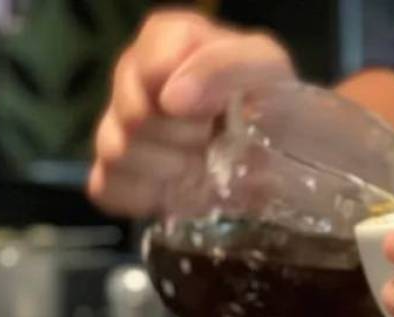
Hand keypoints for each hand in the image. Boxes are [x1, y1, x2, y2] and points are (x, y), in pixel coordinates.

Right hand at [88, 10, 295, 216]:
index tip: (213, 110)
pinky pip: (106, 187)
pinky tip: (175, 190)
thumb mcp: (269, 71)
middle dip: (182, 136)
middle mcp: (135, 79)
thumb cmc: (278, 108)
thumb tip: (171, 96)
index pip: (151, 61)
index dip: (181, 93)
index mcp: (169, 42)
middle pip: (131, 112)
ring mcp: (119, 129)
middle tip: (212, 140)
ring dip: (168, 168)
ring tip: (199, 165)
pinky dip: (146, 196)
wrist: (287, 161)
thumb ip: (223, 66)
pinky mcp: (116, 176)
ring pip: (116, 150)